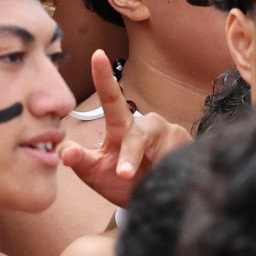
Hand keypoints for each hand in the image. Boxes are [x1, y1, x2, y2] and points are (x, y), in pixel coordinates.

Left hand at [59, 50, 191, 206]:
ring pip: (160, 153)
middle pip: (137, 136)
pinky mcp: (191, 146)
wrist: (153, 201)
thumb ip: (80, 161)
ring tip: (149, 182)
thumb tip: (64, 152)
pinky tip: (171, 179)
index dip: (103, 76)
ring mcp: (172, 133)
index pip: (110, 99)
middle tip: (124, 175)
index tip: (97, 54)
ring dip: (153, 172)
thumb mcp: (96, 173)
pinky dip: (170, 175)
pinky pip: (179, 162)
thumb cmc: (119, 183)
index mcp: (122, 126)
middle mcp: (148, 124)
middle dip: (129, 156)